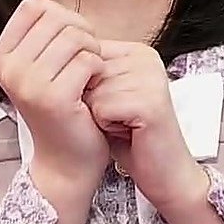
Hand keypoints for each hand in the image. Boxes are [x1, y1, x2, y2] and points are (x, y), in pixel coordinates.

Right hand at [0, 0, 110, 201]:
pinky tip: (94, 85)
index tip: (69, 40)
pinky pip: (88, 59)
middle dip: (81, 31)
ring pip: (75, 36)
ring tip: (91, 71)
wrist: (65, 158)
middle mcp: (8, 68)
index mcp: (1, 56)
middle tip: (87, 57)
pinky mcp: (54, 97)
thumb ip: (39, 31)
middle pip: (57, 18)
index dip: (61, 16)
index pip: (34, 7)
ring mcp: (29, 83)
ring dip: (92, 50)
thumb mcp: (41, 65)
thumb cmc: (59, 108)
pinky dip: (98, 68)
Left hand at [83, 40, 208, 214]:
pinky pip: (101, 108)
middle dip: (94, 101)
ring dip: (100, 115)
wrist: (163, 171)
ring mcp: (150, 78)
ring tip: (124, 125)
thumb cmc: (131, 136)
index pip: (86, 55)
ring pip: (92, 90)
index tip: (112, 103)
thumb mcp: (107, 94)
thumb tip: (60, 60)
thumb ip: (91, 72)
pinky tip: (127, 132)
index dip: (87, 87)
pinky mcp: (149, 102)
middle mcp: (147, 59)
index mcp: (138, 51)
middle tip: (119, 117)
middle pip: (88, 72)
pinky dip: (106, 126)